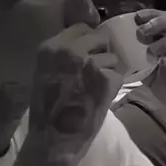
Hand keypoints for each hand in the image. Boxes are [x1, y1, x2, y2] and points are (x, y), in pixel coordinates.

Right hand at [29, 23, 122, 155]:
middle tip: (95, 70)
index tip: (88, 53)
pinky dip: (113, 86)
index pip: (82, 27)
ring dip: (109, 70)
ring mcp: (90, 63)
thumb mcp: (46, 71)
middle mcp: (71, 49)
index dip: (89, 40)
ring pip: (112, 57)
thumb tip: (86, 44)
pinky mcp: (106, 79)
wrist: (53, 137)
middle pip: (101, 36)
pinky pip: (118, 74)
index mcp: (52, 46)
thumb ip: (63, 55)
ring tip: (95, 88)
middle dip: (102, 51)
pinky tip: (101, 97)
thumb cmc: (47, 109)